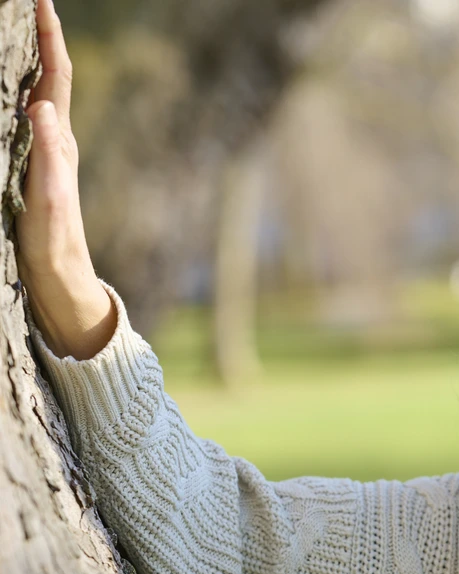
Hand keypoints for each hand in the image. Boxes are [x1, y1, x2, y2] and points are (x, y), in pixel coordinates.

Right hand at [16, 0, 114, 359]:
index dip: (50, 39)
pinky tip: (14, 89)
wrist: (61, 278)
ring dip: (34, 59)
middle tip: (31, 2)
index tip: (41, 0)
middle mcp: (58, 141)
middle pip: (51, 78)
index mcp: (60, 142)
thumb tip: (43, 108)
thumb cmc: (54, 244)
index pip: (56, 79)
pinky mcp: (36, 167)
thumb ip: (47, 155)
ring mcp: (48, 153)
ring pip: (41, 94)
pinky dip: (22, 91)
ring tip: (22, 29)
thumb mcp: (48, 199)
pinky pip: (28, 116)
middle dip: (42, 37)